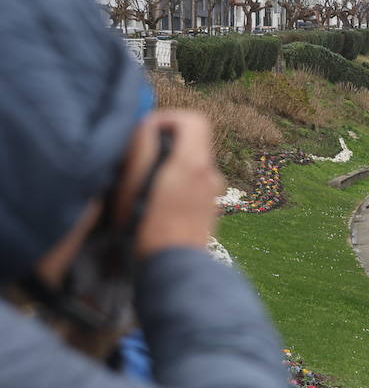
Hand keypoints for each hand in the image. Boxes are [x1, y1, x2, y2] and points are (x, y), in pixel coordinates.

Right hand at [116, 111, 223, 258]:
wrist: (176, 268)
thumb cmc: (150, 229)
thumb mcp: (136, 185)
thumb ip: (142, 151)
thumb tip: (145, 129)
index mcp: (194, 164)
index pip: (193, 120)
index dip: (168, 119)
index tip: (146, 131)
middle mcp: (210, 174)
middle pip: (193, 140)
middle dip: (166, 141)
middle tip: (141, 156)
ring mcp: (213, 192)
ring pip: (192, 162)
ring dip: (170, 162)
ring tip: (144, 180)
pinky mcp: (209, 208)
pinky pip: (193, 181)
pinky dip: (176, 180)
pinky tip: (156, 198)